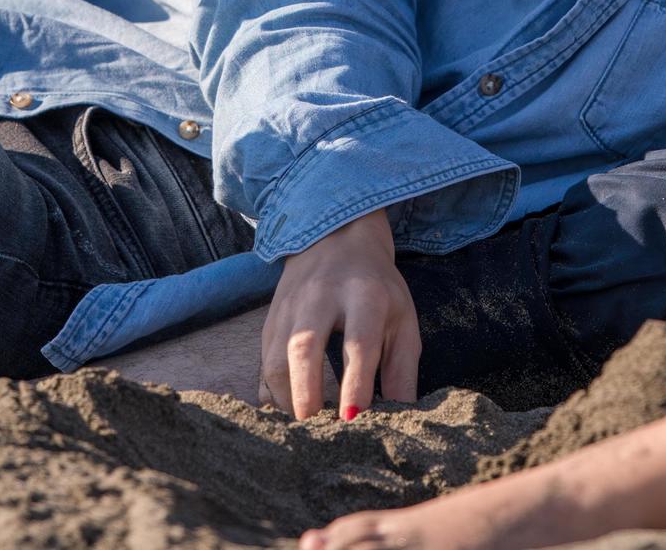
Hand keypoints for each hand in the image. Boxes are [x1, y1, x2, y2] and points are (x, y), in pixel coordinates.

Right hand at [260, 210, 419, 419]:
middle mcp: (320, 296)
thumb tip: (401, 419)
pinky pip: (263, 361)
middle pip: (304, 347)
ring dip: (287, 398)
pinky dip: (272, 392)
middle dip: (306, 393)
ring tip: (306, 426)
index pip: (358, 344)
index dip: (355, 385)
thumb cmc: (377, 288)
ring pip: (275, 357)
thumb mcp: (402, 319)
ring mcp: (289, 306)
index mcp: (364, 295)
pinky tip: (288, 411)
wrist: (335, 235)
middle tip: (317, 430)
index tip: (353, 420)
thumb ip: (402, 370)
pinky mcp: (270, 319)